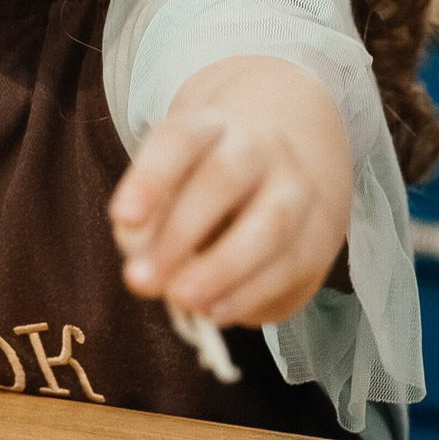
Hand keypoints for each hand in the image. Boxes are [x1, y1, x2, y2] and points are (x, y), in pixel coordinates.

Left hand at [106, 56, 348, 328]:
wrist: (280, 178)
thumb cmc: (201, 189)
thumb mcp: (166, 191)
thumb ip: (146, 228)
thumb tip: (144, 273)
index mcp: (210, 128)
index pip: (180, 140)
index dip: (150, 177)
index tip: (122, 218)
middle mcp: (257, 149)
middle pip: (224, 177)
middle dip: (180, 232)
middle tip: (140, 278)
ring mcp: (294, 190)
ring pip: (269, 223)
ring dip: (221, 268)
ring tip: (181, 298)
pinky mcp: (316, 236)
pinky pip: (288, 265)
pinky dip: (248, 293)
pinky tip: (213, 311)